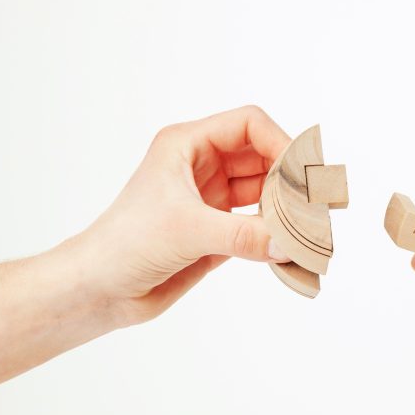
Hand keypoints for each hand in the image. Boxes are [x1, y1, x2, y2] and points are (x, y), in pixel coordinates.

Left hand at [67, 105, 291, 326]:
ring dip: (287, 208)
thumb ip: (242, 235)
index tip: (302, 173)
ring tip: (309, 229)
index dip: (280, 142)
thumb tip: (289, 243)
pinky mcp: (218, 232)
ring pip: (265, 192)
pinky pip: (259, 225)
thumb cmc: (124, 244)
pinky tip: (292, 248)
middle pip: (263, 157)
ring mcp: (211, 200)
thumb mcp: (186, 231)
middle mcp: (202, 167)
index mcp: (187, 146)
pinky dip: (277, 234)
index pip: (249, 125)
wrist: (99, 289)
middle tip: (316, 204)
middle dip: (290, 178)